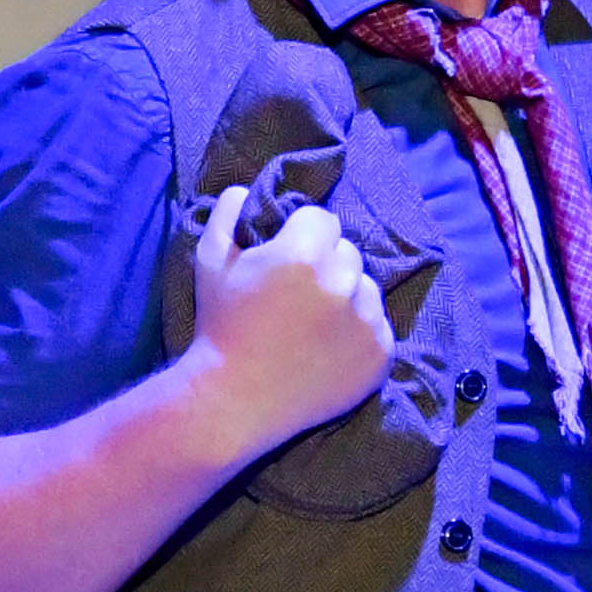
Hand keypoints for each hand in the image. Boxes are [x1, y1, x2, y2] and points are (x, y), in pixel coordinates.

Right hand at [180, 180, 397, 455]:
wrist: (232, 402)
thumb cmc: (219, 327)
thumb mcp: (209, 260)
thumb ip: (229, 212)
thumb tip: (248, 189)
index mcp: (304, 254)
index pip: (322, 219)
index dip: (298, 237)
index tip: (280, 263)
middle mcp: (344, 284)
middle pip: (347, 252)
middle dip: (325, 265)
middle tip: (295, 297)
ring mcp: (367, 323)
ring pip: (366, 288)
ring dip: (346, 297)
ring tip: (311, 326)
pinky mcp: (381, 356)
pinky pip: (379, 326)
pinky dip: (358, 333)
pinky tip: (325, 350)